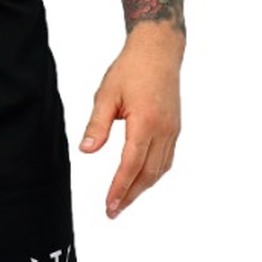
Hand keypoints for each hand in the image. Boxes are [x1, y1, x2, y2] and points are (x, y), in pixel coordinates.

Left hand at [79, 24, 182, 217]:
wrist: (159, 50)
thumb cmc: (131, 69)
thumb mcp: (106, 94)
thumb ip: (97, 125)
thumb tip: (87, 151)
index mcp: (146, 122)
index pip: (131, 164)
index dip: (120, 188)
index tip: (109, 205)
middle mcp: (164, 130)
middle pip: (148, 173)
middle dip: (130, 195)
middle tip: (113, 211)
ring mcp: (172, 130)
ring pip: (160, 169)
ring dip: (142, 187)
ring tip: (124, 200)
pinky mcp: (174, 128)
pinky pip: (166, 159)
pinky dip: (153, 174)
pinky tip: (141, 179)